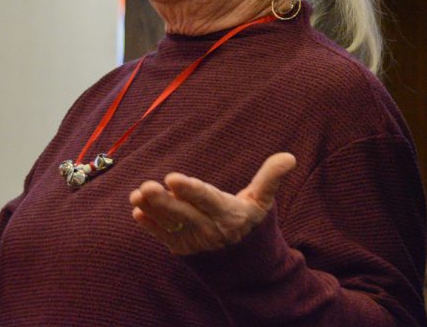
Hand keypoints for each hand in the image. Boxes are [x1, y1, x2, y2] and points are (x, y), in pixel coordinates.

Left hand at [129, 152, 295, 255]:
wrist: (247, 269)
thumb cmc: (254, 225)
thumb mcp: (263, 202)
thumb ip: (271, 178)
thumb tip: (289, 156)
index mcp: (230, 215)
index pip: (207, 200)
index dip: (190, 190)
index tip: (173, 178)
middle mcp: (210, 230)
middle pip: (183, 214)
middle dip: (163, 201)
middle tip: (146, 186)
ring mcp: (194, 242)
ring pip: (170, 225)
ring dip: (152, 211)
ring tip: (137, 195)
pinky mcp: (183, 250)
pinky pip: (164, 237)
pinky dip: (150, 226)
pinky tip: (138, 211)